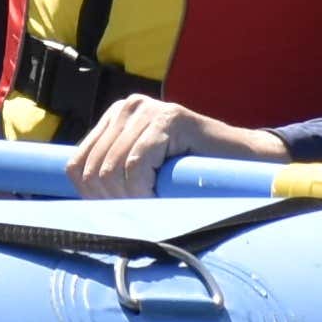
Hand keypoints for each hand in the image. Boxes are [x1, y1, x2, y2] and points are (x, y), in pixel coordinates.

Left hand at [65, 94, 290, 198]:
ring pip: (111, 170)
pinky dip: (143, 190)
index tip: (115, 213)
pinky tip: (160, 195)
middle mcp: (126, 108)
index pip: (76, 164)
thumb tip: (76, 204)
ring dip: (130, 199)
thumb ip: (113, 175)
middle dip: (112, 201)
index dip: (90, 197)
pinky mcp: (169, 119)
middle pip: (91, 170)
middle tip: (138, 213)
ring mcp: (148, 110)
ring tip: (152, 205)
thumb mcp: (144, 170)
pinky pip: (135, 165)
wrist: (245, 161)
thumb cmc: (193, 172)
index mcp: (115, 118)